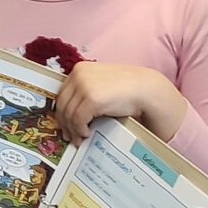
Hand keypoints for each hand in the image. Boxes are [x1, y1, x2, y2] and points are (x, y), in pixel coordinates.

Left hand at [56, 62, 174, 140]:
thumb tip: (71, 113)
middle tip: (69, 136)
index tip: (65, 125)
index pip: (62, 94)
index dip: (62, 112)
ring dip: (73, 129)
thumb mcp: (100, 83)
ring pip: (69, 114)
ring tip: (79, 139)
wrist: (145, 89)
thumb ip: (86, 91)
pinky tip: (87, 133)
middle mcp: (79, 75)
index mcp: (79, 69)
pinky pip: (78, 119)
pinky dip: (80, 129)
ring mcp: (84, 86)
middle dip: (64, 123)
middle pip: (62, 104)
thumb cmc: (126, 88)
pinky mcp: (91, 99)